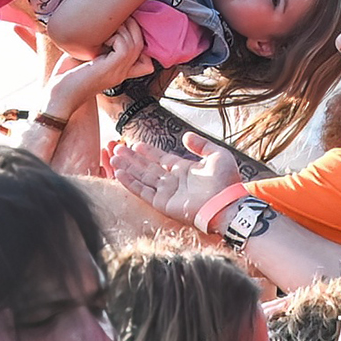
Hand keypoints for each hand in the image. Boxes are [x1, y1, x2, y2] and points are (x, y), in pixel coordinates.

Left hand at [45, 19, 152, 113]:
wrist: (59, 94)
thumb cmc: (67, 76)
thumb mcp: (85, 56)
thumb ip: (97, 44)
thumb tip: (97, 23)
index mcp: (119, 71)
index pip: (146, 62)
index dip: (139, 41)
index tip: (123, 27)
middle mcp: (122, 72)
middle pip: (141, 45)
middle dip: (131, 26)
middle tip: (116, 20)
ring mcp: (118, 71)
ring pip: (135, 43)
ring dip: (123, 28)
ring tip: (107, 28)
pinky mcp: (110, 68)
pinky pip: (124, 45)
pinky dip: (115, 36)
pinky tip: (101, 39)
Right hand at [108, 132, 243, 227]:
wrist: (227, 203)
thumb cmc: (226, 181)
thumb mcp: (218, 155)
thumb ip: (201, 145)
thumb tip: (186, 136)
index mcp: (185, 170)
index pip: (161, 159)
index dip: (149, 152)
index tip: (136, 144)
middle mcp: (173, 181)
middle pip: (147, 167)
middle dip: (132, 158)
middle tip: (117, 148)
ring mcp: (167, 192)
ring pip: (142, 177)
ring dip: (127, 168)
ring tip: (113, 157)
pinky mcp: (163, 203)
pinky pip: (143, 191)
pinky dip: (130, 182)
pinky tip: (118, 173)